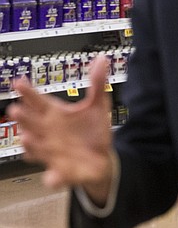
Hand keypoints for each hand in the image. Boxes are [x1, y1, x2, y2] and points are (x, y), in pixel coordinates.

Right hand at [7, 55, 114, 204]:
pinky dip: (52, 178)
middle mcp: (48, 133)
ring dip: (31, 145)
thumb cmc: (92, 130)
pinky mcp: (61, 171)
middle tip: (16, 109)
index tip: (19, 82)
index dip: (28, 93)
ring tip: (28, 138)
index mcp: (55, 115)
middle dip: (23, 118)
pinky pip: (54, 177)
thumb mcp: (98, 105)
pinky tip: (51, 177)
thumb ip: (97, 83)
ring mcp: (51, 153)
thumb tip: (101, 60)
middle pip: (32, 124)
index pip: (38, 102)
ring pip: (36, 149)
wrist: (101, 158)